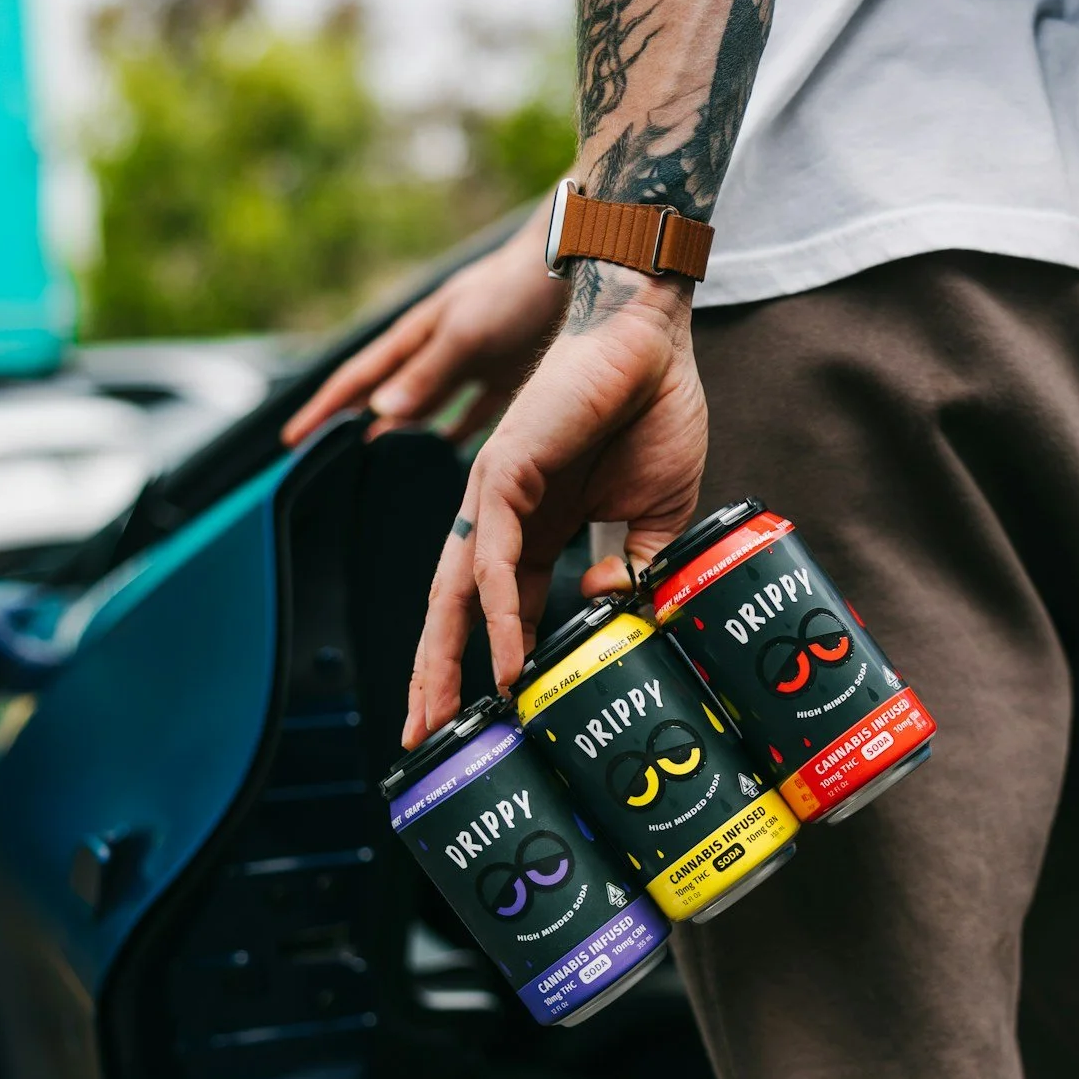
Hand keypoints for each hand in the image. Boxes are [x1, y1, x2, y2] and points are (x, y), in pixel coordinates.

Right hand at [282, 214, 564, 446]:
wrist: (581, 265)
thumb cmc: (518, 290)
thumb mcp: (467, 334)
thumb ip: (426, 375)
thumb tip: (379, 415)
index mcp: (417, 335)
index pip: (357, 379)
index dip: (323, 411)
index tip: (291, 442)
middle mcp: (438, 348)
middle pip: (384, 394)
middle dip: (351, 423)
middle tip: (323, 458)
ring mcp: (472, 361)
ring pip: (424, 406)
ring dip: (400, 431)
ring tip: (374, 459)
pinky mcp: (508, 374)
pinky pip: (473, 413)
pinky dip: (457, 433)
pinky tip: (449, 451)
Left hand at [402, 268, 704, 747]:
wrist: (653, 337)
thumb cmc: (655, 410)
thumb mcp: (654, 516)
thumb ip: (632, 569)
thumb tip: (605, 615)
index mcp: (538, 529)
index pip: (501, 611)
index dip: (495, 664)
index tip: (495, 721)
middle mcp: (504, 517)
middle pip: (456, 612)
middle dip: (436, 677)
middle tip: (423, 741)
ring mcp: (496, 494)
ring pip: (455, 593)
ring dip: (444, 661)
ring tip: (439, 719)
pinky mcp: (503, 470)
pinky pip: (493, 560)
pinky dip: (496, 614)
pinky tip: (506, 662)